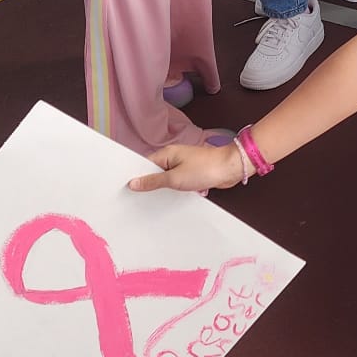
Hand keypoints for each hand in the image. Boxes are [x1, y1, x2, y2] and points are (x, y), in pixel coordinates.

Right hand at [127, 142, 244, 194]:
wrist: (230, 169)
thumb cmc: (205, 168)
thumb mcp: (174, 178)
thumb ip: (153, 182)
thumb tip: (134, 182)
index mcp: (167, 154)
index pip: (144, 164)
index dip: (136, 176)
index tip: (126, 189)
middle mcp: (174, 158)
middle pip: (154, 173)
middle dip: (149, 185)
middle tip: (138, 200)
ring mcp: (183, 166)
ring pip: (166, 180)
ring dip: (163, 189)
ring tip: (153, 202)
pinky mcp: (191, 174)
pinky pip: (177, 183)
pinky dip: (174, 191)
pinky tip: (171, 200)